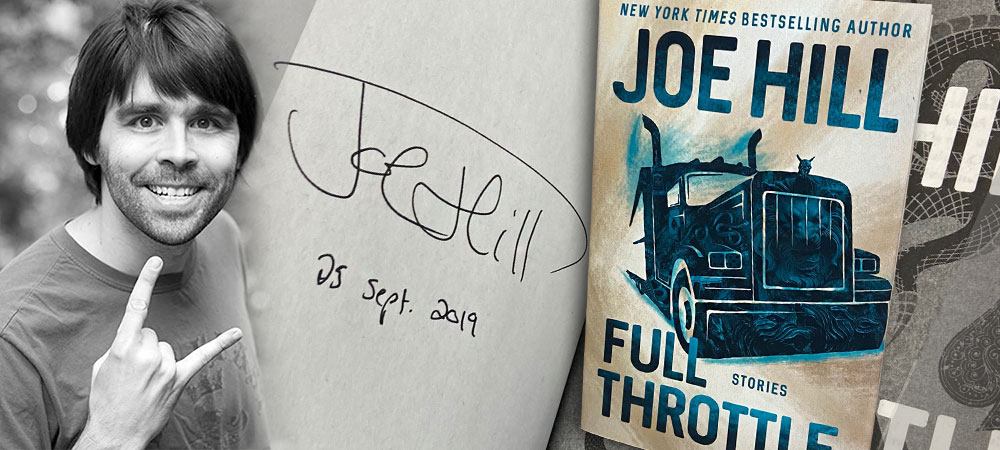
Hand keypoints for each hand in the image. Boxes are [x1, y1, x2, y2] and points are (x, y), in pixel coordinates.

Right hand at [74, 256, 242, 449]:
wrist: (115, 433)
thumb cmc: (106, 400)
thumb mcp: (102, 367)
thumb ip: (122, 345)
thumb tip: (139, 340)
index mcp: (122, 347)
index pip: (136, 307)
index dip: (145, 282)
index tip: (155, 261)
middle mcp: (147, 354)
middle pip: (152, 334)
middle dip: (142, 349)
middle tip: (132, 374)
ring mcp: (165, 367)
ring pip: (166, 348)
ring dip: (157, 362)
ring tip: (144, 383)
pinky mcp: (179, 380)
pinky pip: (202, 357)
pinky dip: (220, 345)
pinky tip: (236, 333)